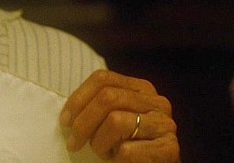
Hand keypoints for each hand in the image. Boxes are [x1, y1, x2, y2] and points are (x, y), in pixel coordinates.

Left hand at [60, 69, 179, 161]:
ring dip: (100, 143)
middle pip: (107, 98)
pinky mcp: (169, 149)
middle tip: (74, 143)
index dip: (78, 99)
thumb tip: (68, 112)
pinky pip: (128, 150)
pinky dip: (116, 160)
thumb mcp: (114, 119)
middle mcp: (157, 102)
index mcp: (141, 89)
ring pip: (116, 121)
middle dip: (83, 123)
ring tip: (104, 153)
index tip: (65, 121)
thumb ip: (100, 107)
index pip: (102, 78)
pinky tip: (119, 161)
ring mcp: (165, 125)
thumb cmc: (129, 146)